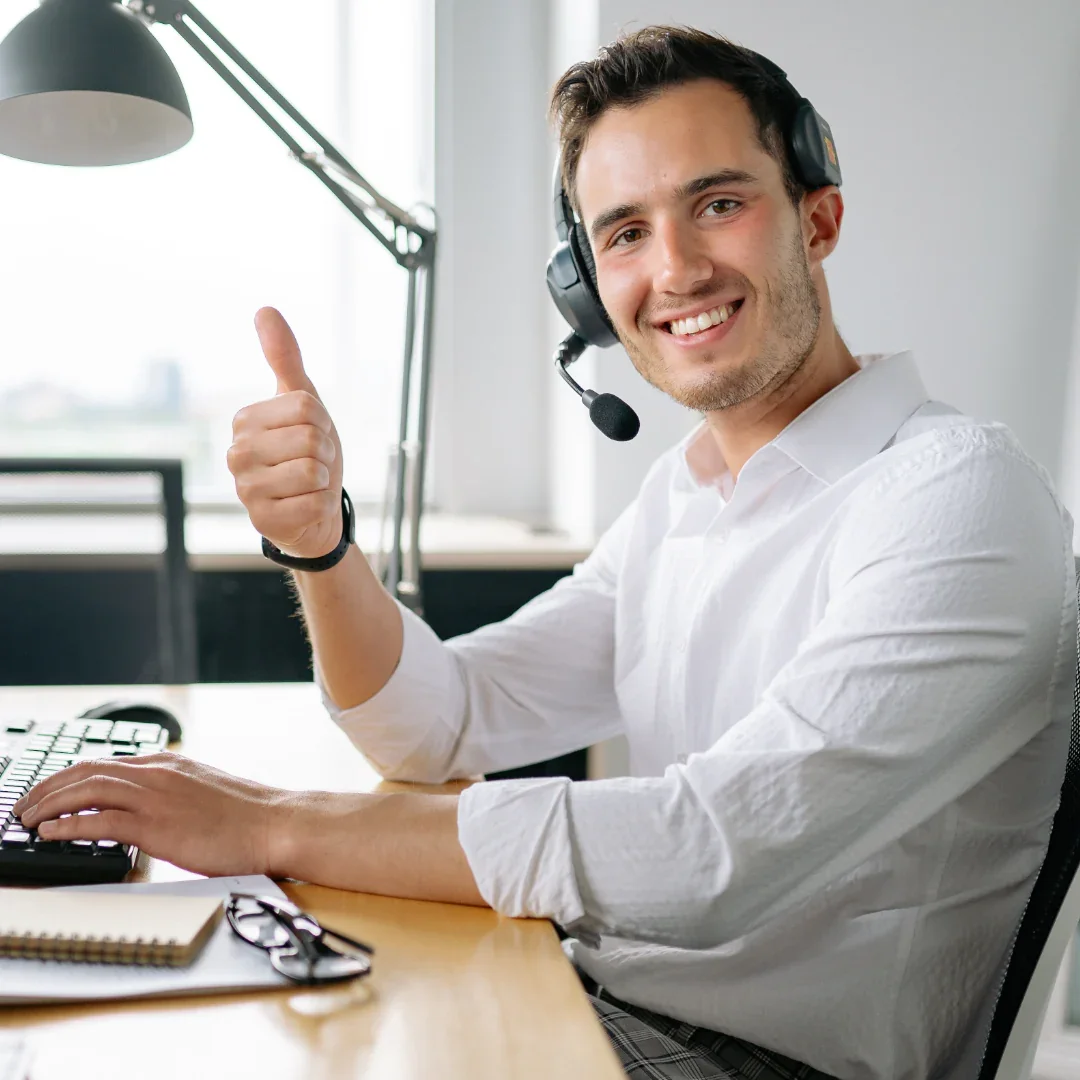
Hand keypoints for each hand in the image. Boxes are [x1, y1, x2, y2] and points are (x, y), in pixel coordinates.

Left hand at [12, 754, 291, 877]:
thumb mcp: (205, 792)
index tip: (49, 790)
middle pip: (86, 771)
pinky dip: (67, 825)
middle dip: (48, 787)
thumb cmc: (248, 816)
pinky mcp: (156, 826)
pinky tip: (51, 833)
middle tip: (24, 804)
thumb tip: (149, 810)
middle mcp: (157, 773)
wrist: (276, 823)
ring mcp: (156, 797)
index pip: (105, 763)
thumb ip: (174, 793)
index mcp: (169, 764)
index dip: (69, 776)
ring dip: (49, 804)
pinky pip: (99, 821)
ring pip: (86, 790)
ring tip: (27, 819)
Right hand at [228, 307, 344, 558]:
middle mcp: (237, 453)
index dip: (323, 423)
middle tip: (314, 462)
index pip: (306, 406)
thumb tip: (265, 310)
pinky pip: (314, 503)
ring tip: (309, 483)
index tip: (313, 435)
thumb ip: (285, 358)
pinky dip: (321, 505)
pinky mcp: (263, 521)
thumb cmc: (308, 451)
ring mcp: (246, 490)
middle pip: (310, 438)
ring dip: (324, 479)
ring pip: (312, 471)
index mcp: (244, 420)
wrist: (315, 508)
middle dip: (326, 452)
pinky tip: (306, 506)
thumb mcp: (302, 401)